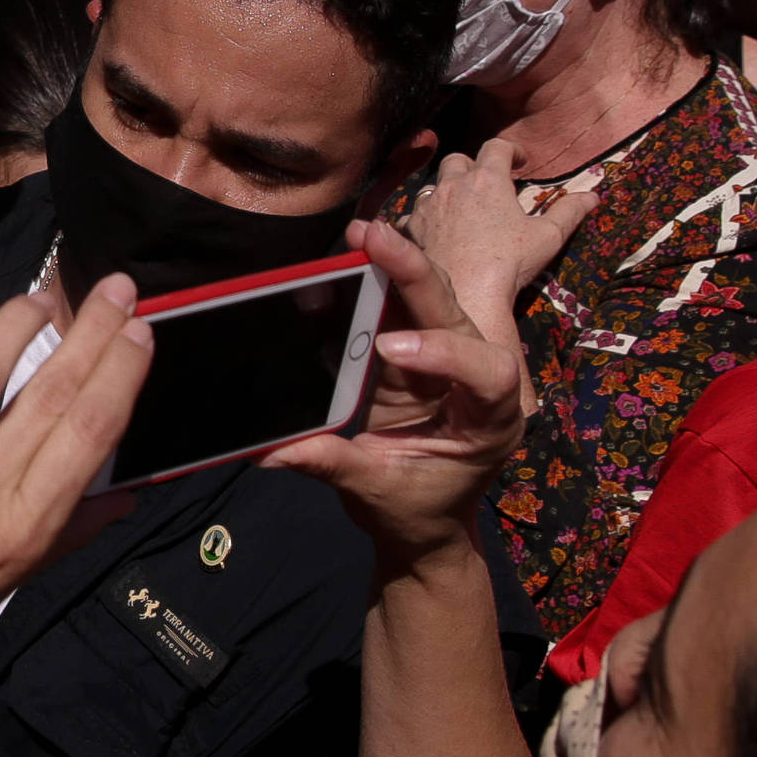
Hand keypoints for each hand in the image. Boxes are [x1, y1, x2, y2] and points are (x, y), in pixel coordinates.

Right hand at [265, 220, 525, 565]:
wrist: (421, 520)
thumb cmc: (413, 510)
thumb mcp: (374, 490)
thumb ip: (329, 461)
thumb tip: (267, 450)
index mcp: (490, 421)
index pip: (488, 374)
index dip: (444, 353)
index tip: (390, 349)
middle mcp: (476, 379)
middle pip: (455, 315)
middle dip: (416, 273)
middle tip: (374, 238)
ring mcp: (443, 359)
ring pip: (429, 300)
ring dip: (394, 265)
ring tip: (360, 236)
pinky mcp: (412, 350)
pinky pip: (396, 308)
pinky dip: (372, 282)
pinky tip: (348, 258)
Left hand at [403, 138, 595, 338]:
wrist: (467, 294)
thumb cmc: (510, 263)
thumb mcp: (549, 237)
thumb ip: (570, 212)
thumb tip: (593, 196)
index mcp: (487, 180)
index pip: (497, 147)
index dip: (510, 149)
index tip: (519, 161)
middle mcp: (453, 186)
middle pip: (458, 160)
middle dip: (473, 165)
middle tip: (488, 182)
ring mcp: (428, 206)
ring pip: (434, 185)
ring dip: (448, 190)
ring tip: (464, 207)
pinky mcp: (412, 228)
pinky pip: (416, 213)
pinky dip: (428, 217)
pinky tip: (438, 230)